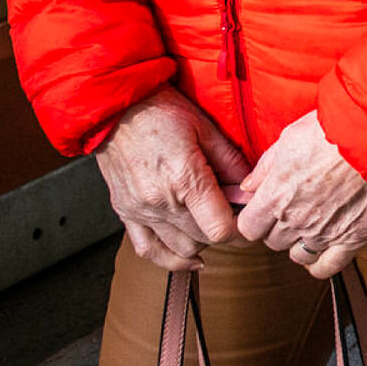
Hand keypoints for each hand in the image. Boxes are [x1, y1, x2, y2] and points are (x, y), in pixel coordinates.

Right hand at [95, 88, 250, 272]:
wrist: (116, 107)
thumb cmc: (162, 111)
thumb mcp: (206, 129)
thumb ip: (231, 163)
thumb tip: (250, 189)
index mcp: (185, 179)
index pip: (220, 229)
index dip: (241, 231)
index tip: (249, 222)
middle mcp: (161, 202)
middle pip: (203, 240)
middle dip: (224, 233)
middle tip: (234, 217)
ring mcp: (140, 211)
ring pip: (180, 249)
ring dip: (201, 243)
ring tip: (210, 226)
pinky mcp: (126, 212)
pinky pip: (148, 249)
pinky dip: (169, 258)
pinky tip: (188, 256)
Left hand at [235, 111, 366, 279]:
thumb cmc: (333, 131)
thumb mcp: (290, 137)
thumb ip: (265, 167)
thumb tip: (249, 186)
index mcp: (275, 196)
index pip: (248, 228)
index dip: (254, 218)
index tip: (262, 209)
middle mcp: (296, 221)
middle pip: (272, 241)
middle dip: (277, 226)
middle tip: (291, 209)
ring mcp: (324, 233)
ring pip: (297, 255)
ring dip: (298, 242)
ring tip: (309, 224)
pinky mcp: (352, 238)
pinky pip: (327, 266)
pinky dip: (319, 264)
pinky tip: (320, 251)